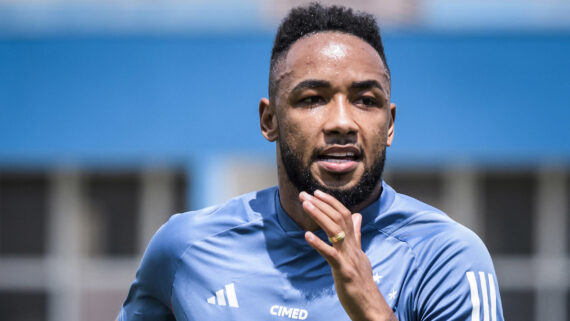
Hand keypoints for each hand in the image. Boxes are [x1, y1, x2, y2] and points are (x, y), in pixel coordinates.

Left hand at [299, 190, 396, 320]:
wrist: (371, 306)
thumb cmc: (361, 282)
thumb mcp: (359, 255)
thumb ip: (356, 235)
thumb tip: (357, 216)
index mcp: (354, 243)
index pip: (345, 215)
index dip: (330, 202)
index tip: (316, 192)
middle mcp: (353, 247)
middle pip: (339, 218)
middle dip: (321, 204)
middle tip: (304, 195)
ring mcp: (349, 258)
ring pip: (335, 231)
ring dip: (319, 216)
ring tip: (305, 205)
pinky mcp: (344, 272)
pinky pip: (331, 255)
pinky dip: (318, 244)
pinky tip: (306, 235)